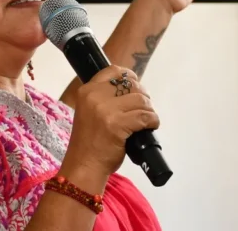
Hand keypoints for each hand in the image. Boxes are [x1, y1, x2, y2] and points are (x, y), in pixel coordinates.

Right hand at [61, 66, 158, 188]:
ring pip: (141, 99)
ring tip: (147, 120)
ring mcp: (106, 110)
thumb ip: (104, 98)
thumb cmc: (89, 141)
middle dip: (142, 96)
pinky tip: (151, 126)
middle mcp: (94, 96)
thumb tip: (132, 89)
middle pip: (131, 84)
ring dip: (149, 110)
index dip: (130, 77)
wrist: (84, 165)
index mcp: (86, 91)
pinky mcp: (117, 124)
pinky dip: (153, 120)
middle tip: (144, 109)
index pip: (114, 71)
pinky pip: (145, 116)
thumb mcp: (89, 111)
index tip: (136, 88)